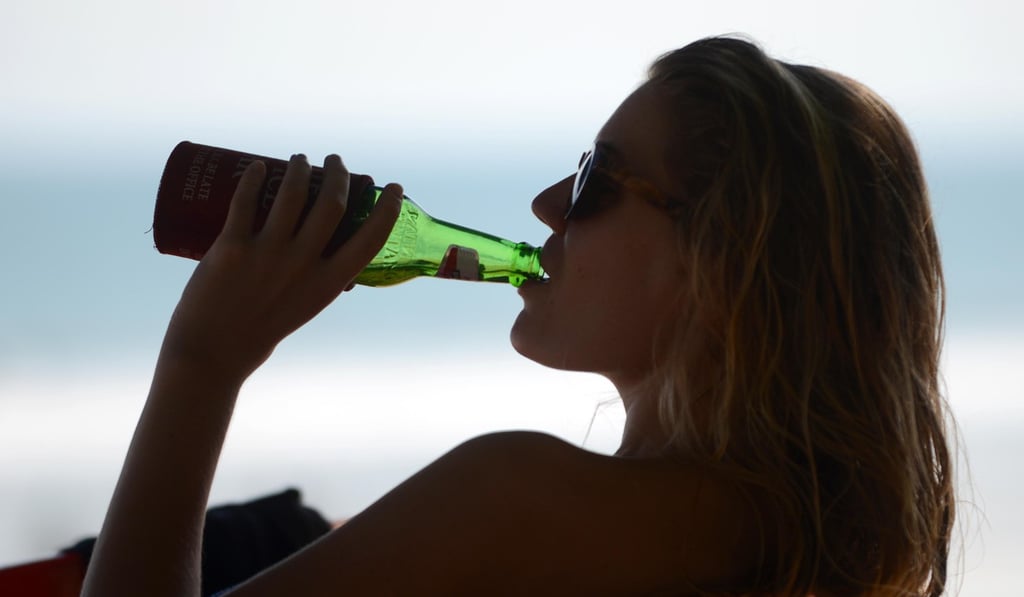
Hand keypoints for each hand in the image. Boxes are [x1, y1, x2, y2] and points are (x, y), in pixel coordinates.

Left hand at [160, 153, 402, 381]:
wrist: (214, 352)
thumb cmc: (262, 330)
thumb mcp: (305, 305)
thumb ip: (316, 277)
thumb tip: (322, 245)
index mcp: (328, 283)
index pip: (370, 239)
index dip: (387, 209)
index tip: (393, 188)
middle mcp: (303, 265)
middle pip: (332, 204)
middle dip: (339, 174)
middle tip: (334, 161)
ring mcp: (268, 254)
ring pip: (293, 194)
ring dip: (300, 168)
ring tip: (300, 159)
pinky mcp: (232, 248)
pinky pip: (245, 201)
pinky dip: (254, 178)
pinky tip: (259, 167)